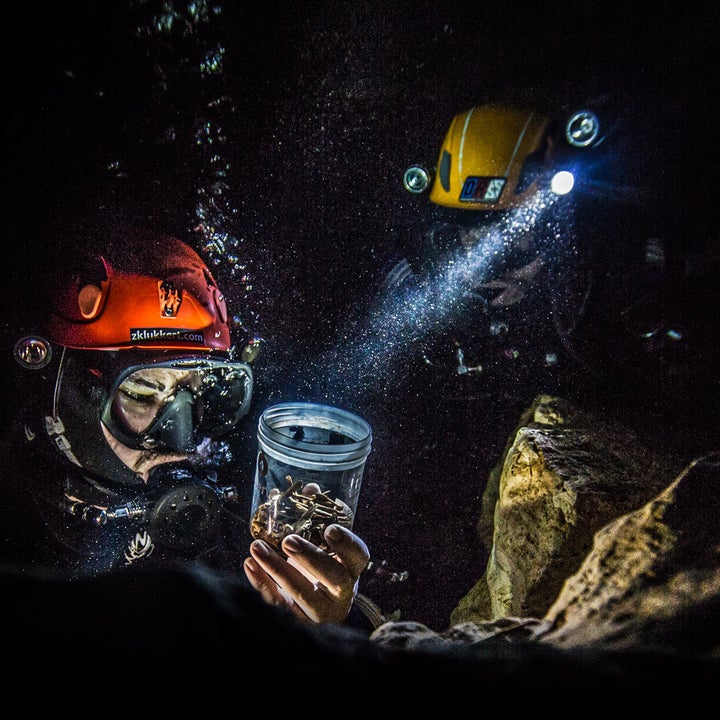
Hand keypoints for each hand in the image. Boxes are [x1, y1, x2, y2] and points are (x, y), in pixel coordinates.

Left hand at [243, 524, 369, 623]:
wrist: (313, 606)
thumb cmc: (319, 566)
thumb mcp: (323, 543)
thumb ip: (318, 515)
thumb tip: (310, 488)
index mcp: (352, 569)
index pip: (358, 556)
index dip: (346, 543)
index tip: (329, 529)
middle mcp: (341, 594)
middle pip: (334, 578)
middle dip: (310, 558)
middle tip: (289, 541)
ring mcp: (320, 612)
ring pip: (301, 594)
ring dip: (277, 568)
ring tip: (257, 547)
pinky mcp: (298, 623)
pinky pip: (278, 606)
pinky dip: (262, 584)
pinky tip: (250, 564)